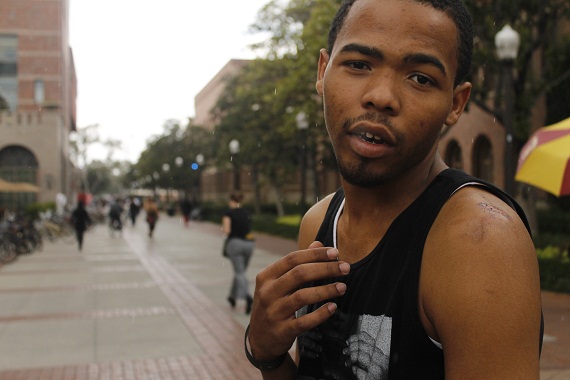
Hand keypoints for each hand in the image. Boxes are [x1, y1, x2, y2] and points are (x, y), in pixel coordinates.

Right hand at [248, 241, 349, 361]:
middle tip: (345, 267)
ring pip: (302, 296)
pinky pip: (304, 321)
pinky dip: (320, 314)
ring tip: (343, 287)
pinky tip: (333, 307)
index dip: (315, 254)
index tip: (336, 252)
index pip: (292, 258)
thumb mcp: (278, 282)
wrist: (259, 339)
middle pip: (299, 274)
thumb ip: (297, 263)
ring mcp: (273, 312)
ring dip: (326, 290)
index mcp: (266, 276)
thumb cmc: (274, 304)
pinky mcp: (281, 331)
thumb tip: (318, 243)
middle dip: (325, 269)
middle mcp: (267, 292)